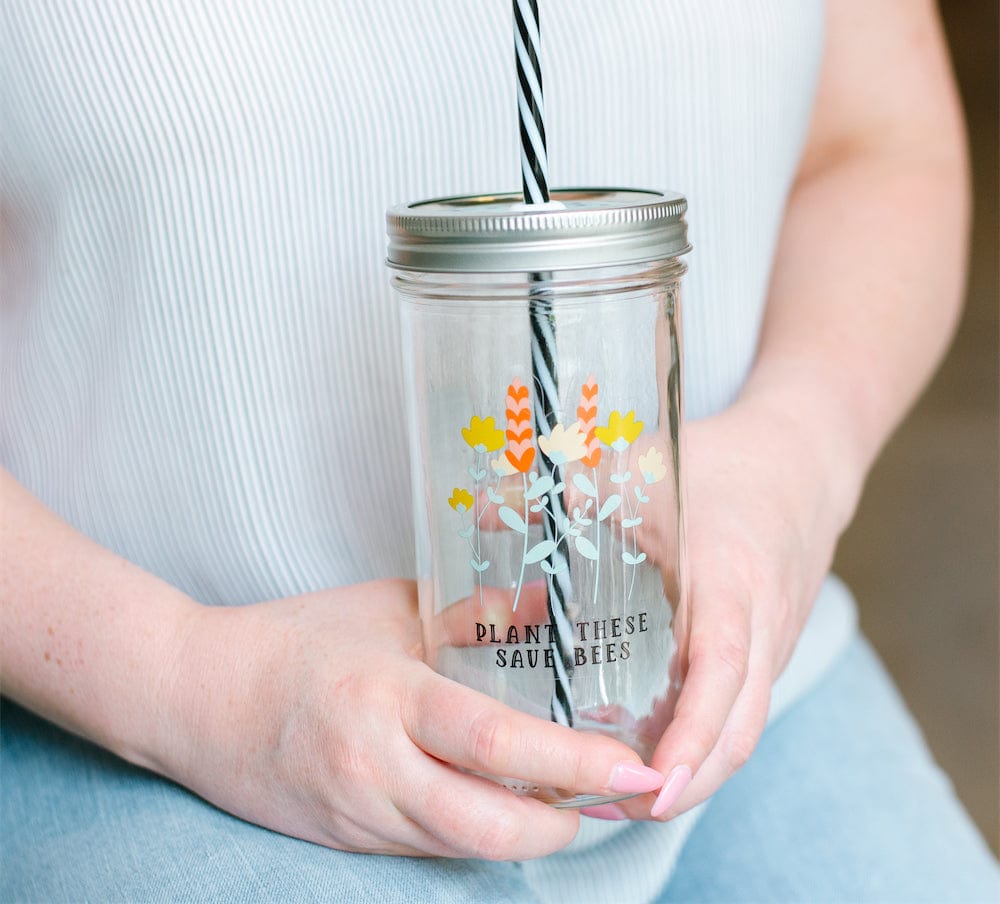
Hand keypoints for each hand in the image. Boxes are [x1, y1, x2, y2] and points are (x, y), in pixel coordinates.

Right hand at [159, 578, 664, 858]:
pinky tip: (506, 809)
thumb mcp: (384, 608)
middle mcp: (376, 767)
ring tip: (575, 804)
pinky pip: (429, 850)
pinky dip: (479, 837)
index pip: (498, 745)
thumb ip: (465, 610)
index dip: (575, 765)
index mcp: (389, 696)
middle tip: (616, 798)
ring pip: (465, 850)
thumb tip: (541, 608)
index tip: (633, 768)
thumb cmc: (293, 640)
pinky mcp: (347, 842)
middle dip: (569, 826)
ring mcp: (359, 814)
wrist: (196, 698)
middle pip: (492, 826)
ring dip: (530, 836)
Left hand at [608, 395, 846, 821]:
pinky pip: (745, 708)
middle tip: (610, 810)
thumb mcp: (644, 468)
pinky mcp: (772, 648)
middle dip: (686, 785)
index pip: (721, 669)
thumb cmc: (719, 464)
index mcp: (730, 577)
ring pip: (745, 727)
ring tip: (621, 798)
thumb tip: (480, 509)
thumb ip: (567, 490)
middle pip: (740, 726)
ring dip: (695, 774)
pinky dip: (706, 743)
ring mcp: (775, 641)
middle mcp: (762, 621)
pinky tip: (656, 751)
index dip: (691, 734)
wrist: (801, 462)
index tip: (652, 783)